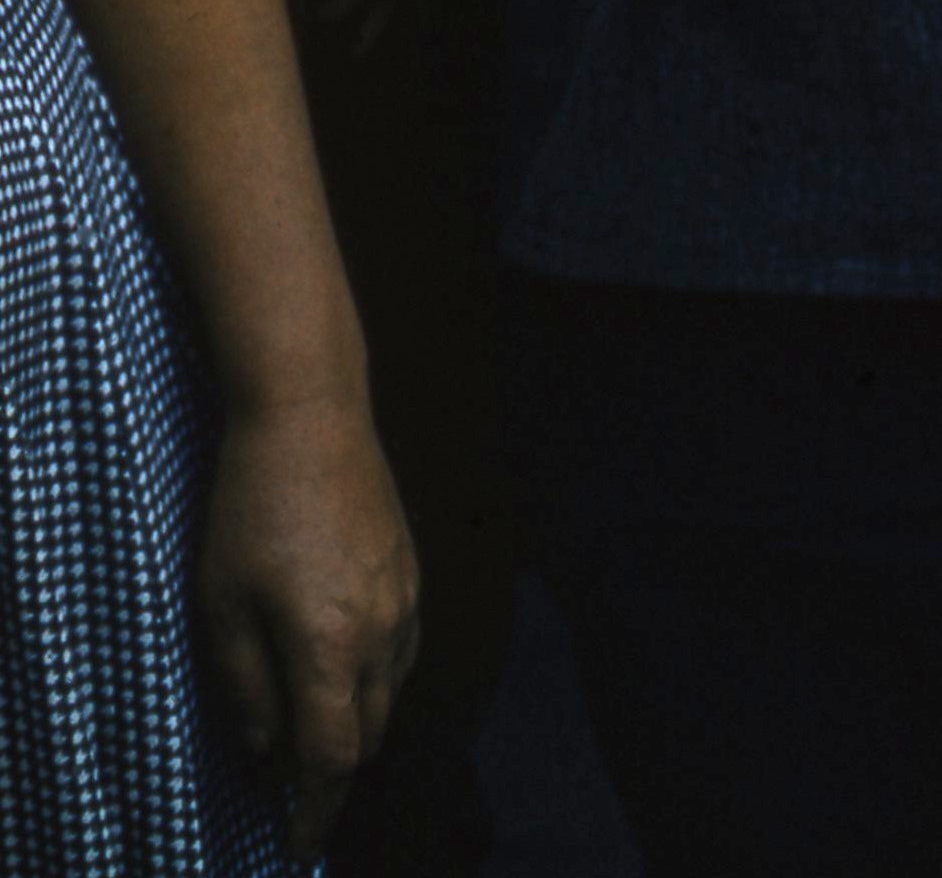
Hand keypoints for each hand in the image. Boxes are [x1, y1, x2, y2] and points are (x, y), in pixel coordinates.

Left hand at [197, 391, 418, 857]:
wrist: (312, 414)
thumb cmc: (253, 507)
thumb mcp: (222, 606)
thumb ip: (246, 688)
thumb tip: (267, 749)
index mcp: (331, 648)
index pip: (333, 760)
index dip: (314, 812)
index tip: (297, 846)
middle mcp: (382, 632)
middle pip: (368, 736)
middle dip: (332, 772)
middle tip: (288, 784)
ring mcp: (405, 598)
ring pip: (390, 695)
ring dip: (355, 724)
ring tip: (309, 722)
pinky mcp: (411, 569)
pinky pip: (401, 651)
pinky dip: (374, 680)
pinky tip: (340, 665)